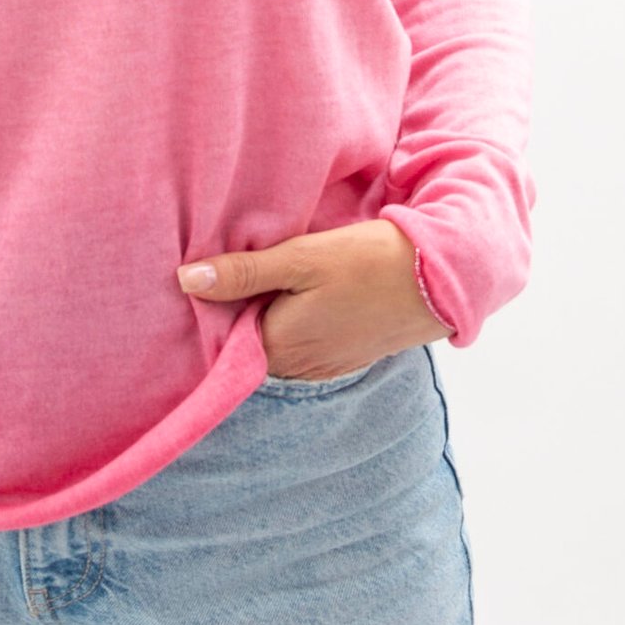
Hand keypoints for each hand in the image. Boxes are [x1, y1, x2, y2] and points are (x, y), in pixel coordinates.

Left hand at [175, 219, 451, 378]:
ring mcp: (325, 365)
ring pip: (276, 343)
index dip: (210, 308)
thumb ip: (244, 272)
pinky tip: (295, 294)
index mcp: (280, 345)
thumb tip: (185, 280)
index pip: (222, 336)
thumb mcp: (302, 258)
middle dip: (236, 312)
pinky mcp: (345, 356)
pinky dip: (292, 322)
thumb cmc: (368, 262)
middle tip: (227, 268)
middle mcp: (299, 367)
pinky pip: (302, 344)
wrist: (439, 279)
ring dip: (265, 315)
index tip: (200, 278)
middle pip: (248, 341)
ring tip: (260, 277)